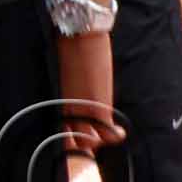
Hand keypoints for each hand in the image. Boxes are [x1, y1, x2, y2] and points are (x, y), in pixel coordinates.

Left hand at [54, 29, 119, 156]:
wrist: (79, 37)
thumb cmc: (71, 49)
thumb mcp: (69, 74)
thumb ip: (73, 88)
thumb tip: (80, 90)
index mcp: (62, 102)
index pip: (64, 132)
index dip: (71, 140)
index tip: (81, 139)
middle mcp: (70, 110)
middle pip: (76, 141)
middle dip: (87, 144)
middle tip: (98, 139)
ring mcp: (84, 110)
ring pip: (91, 141)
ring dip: (102, 141)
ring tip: (111, 135)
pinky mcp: (98, 106)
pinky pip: (107, 132)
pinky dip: (115, 135)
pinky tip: (120, 132)